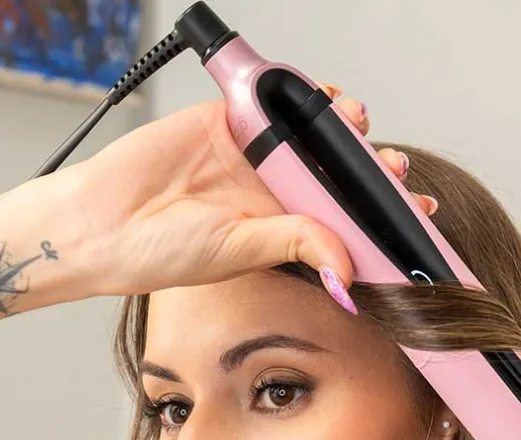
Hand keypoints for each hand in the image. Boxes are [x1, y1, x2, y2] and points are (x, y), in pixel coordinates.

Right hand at [66, 84, 436, 296]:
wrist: (102, 223)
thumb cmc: (162, 253)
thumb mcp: (241, 252)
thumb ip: (296, 244)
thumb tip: (349, 267)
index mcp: (282, 230)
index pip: (345, 219)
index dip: (381, 216)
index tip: (418, 213)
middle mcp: (273, 192)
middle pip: (336, 172)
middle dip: (371, 168)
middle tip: (395, 169)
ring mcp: (252, 154)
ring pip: (312, 132)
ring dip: (342, 126)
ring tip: (359, 124)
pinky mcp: (227, 120)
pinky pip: (272, 99)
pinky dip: (300, 92)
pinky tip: (324, 98)